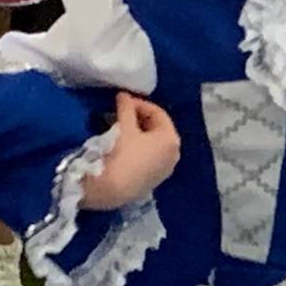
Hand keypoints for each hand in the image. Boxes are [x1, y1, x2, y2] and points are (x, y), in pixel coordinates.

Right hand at [80, 93, 179, 207]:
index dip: (139, 104)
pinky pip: (150, 157)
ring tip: (120, 128)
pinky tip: (124, 146)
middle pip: (158, 128)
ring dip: (139, 133)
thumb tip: (123, 95)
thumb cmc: (121, 154)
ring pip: (154, 144)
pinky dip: (140, 147)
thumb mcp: (124, 127)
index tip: (122, 101)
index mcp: (171, 139)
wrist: (111, 190)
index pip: (158, 113)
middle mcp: (174, 154)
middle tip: (121, 113)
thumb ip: (126, 108)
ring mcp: (166, 169)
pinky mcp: (155, 180)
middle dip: (140, 118)